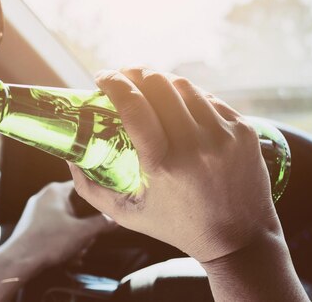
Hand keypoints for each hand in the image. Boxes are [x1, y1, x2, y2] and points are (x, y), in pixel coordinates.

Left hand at [7, 181, 114, 267]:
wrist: (19, 261)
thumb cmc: (47, 242)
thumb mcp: (82, 233)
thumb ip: (101, 223)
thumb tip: (115, 218)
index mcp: (56, 191)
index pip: (83, 185)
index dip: (96, 198)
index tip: (105, 208)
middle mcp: (45, 197)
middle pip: (76, 206)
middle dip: (85, 226)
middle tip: (88, 240)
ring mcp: (37, 210)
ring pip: (67, 220)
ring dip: (76, 236)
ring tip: (76, 252)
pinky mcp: (33, 224)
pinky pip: (56, 229)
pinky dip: (64, 240)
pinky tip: (68, 256)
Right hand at [68, 68, 278, 262]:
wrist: (241, 240)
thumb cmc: (178, 227)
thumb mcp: (126, 214)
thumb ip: (90, 187)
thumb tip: (68, 156)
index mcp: (163, 164)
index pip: (134, 105)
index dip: (113, 83)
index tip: (101, 76)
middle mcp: (196, 145)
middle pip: (159, 84)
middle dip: (135, 72)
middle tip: (123, 76)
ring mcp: (224, 135)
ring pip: (184, 86)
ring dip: (160, 80)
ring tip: (148, 87)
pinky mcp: (243, 131)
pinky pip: (209, 98)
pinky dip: (188, 95)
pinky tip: (178, 103)